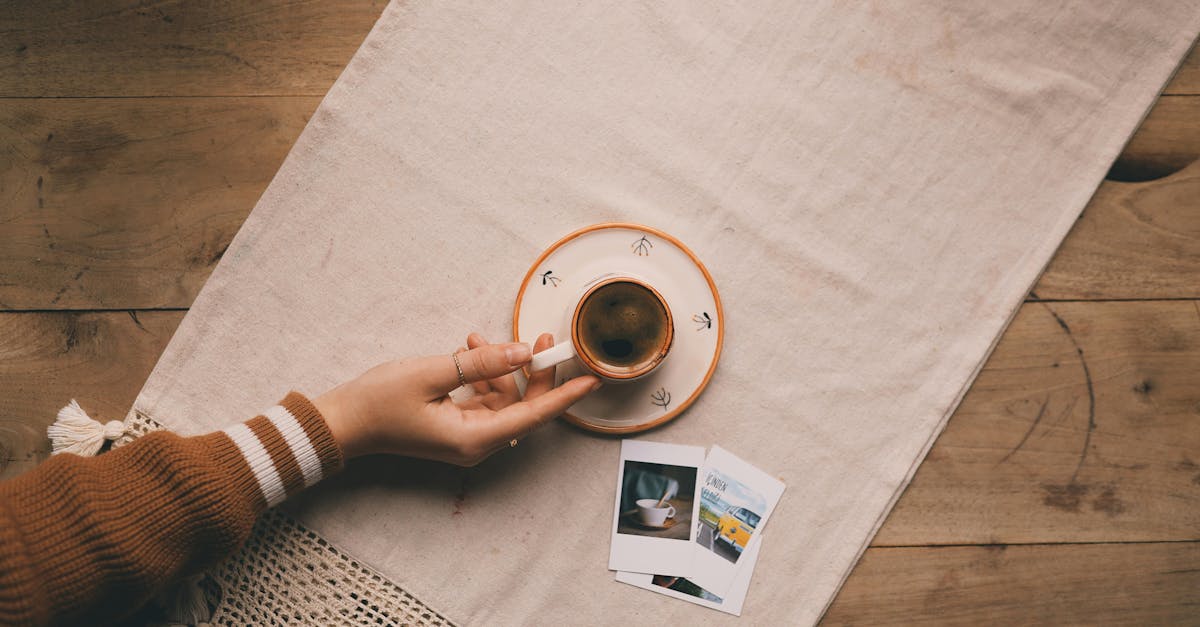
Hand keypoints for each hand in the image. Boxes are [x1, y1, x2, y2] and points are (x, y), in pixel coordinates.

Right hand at [314, 333, 599, 464]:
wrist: (340, 423)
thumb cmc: (377, 402)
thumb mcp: (432, 373)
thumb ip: (480, 362)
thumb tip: (523, 351)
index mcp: (473, 439)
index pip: (533, 416)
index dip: (564, 395)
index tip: (592, 380)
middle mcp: (474, 444)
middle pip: (522, 407)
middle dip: (533, 371)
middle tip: (541, 337)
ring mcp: (464, 437)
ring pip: (503, 400)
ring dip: (498, 367)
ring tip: (476, 336)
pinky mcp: (454, 427)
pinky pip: (483, 400)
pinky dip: (481, 375)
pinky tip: (469, 349)